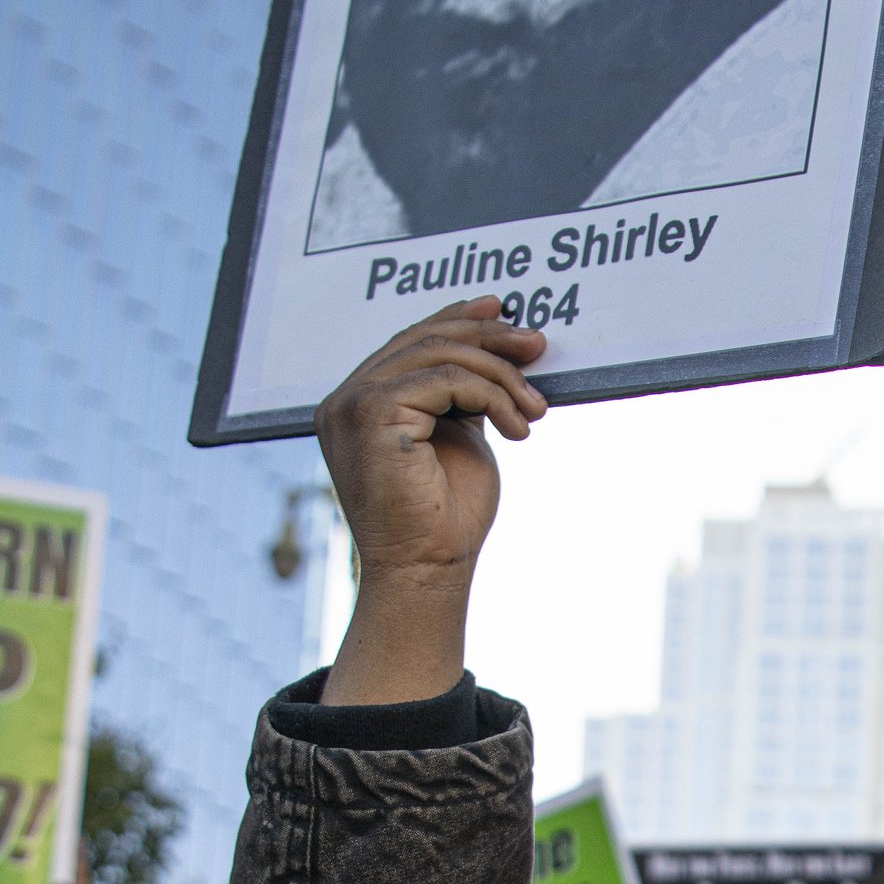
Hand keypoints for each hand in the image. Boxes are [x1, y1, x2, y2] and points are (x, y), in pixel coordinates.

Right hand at [318, 302, 546, 704]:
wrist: (427, 570)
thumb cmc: (444, 519)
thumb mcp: (458, 438)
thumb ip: (462, 395)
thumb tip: (498, 350)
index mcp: (359, 403)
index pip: (409, 342)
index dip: (456, 319)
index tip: (502, 313)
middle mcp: (345, 399)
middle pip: (424, 340)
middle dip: (489, 338)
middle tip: (538, 347)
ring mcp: (352, 404)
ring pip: (441, 355)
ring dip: (501, 376)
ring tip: (534, 410)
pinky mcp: (371, 413)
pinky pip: (447, 379)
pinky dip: (493, 396)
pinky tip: (517, 427)